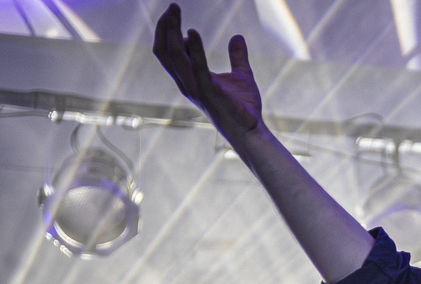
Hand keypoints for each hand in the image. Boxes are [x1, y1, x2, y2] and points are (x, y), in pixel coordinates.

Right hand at [153, 4, 262, 145]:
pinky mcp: (209, 93)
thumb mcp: (241, 76)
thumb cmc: (243, 108)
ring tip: (176, 13)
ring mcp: (196, 89)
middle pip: (165, 51)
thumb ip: (237, 57)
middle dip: (165, 28)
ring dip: (173, 32)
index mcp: (190, 79)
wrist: (252, 131)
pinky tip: (194, 32)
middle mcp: (187, 84)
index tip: (175, 13)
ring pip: (174, 56)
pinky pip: (197, 67)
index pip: (168, 52)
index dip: (168, 32)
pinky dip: (195, 49)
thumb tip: (238, 37)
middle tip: (172, 6)